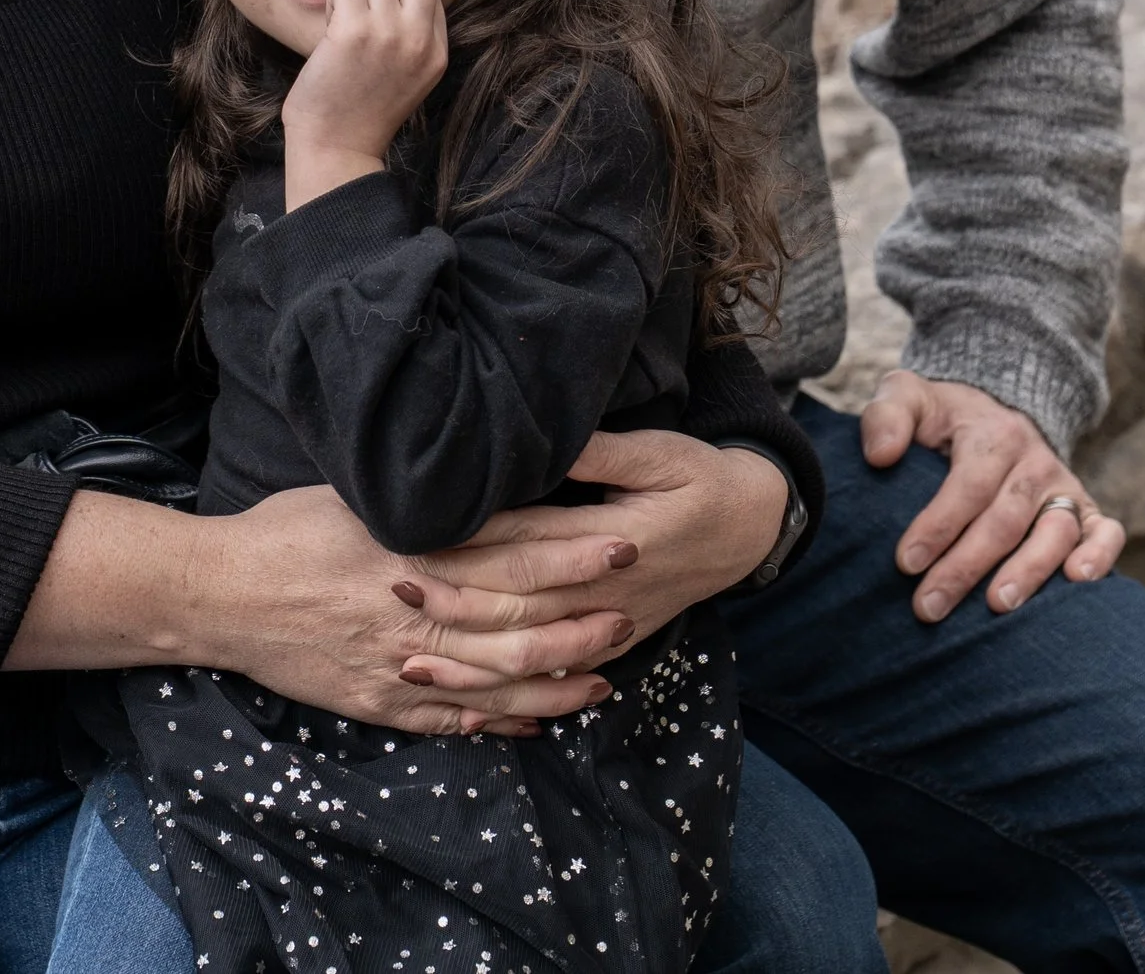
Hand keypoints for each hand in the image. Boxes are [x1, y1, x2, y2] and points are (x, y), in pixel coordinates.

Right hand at [8, 484, 631, 737]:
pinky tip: (538, 719)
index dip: (570, 551)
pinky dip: (501, 723)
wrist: (221, 594)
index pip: (510, 552)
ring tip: (605, 675)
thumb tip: (481, 483)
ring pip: (495, 681)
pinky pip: (453, 722)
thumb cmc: (286, 530)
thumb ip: (418, 499)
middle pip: (516, 622)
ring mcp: (398, 665)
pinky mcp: (380, 703)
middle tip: (632, 613)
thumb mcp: (354, 495)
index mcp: (411, 551)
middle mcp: (414, 611)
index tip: (620, 543)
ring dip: (556, 679)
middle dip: (580, 620)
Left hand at [280, 0, 445, 208]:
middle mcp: (420, 40)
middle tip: (367, 3)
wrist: (337, 148)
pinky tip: (331, 34)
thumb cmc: (363, 109)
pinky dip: (334, 4)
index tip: (381, 16)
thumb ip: (415, 35)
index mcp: (437, 52)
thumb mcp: (411, 74)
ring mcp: (389, 34)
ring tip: (345, 26)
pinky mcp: (354, 32)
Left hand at [397, 430, 790, 724]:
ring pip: (532, 653)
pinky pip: (557, 678)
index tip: (417, 535)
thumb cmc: (698, 479)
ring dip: (473, 660)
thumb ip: (600, 452)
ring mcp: (609, 625)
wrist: (748, 528)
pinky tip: (473, 704)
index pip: (528, 544)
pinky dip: (514, 694)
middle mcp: (605, 593)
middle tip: (396, 591)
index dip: (472, 542)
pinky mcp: (612, 641)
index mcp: (612, 542)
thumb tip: (546, 441)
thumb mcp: (659, 453)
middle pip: (518, 605)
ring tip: (414, 660)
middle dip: (455, 602)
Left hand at [861, 370, 1125, 620]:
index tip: (905, 563)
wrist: (992, 408)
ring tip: (997, 605)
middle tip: (930, 606)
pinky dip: (1099, 556)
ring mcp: (1063, 486)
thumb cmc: (940, 416)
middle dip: (966, 566)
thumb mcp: (907, 397)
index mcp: (991, 434)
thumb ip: (887, 416)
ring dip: (1029, 571)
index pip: (966, 486)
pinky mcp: (1085, 508)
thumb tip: (879, 456)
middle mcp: (1034, 461)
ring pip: (1055, 531)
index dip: (938, 526)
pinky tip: (1076, 582)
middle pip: (1005, 519)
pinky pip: (1105, 531)